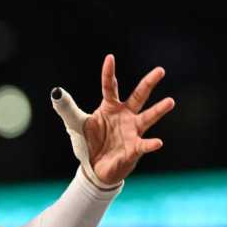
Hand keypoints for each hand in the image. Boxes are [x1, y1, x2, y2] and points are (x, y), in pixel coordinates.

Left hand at [51, 55, 173, 187]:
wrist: (94, 169)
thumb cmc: (88, 143)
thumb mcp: (75, 124)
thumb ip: (67, 109)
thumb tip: (56, 93)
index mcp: (110, 107)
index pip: (111, 87)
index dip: (109, 73)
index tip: (110, 58)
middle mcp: (125, 116)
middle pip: (139, 96)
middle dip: (149, 83)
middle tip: (160, 70)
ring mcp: (132, 131)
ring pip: (148, 117)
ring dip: (159, 110)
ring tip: (170, 101)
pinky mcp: (134, 149)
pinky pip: (143, 145)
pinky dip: (150, 144)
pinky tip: (157, 142)